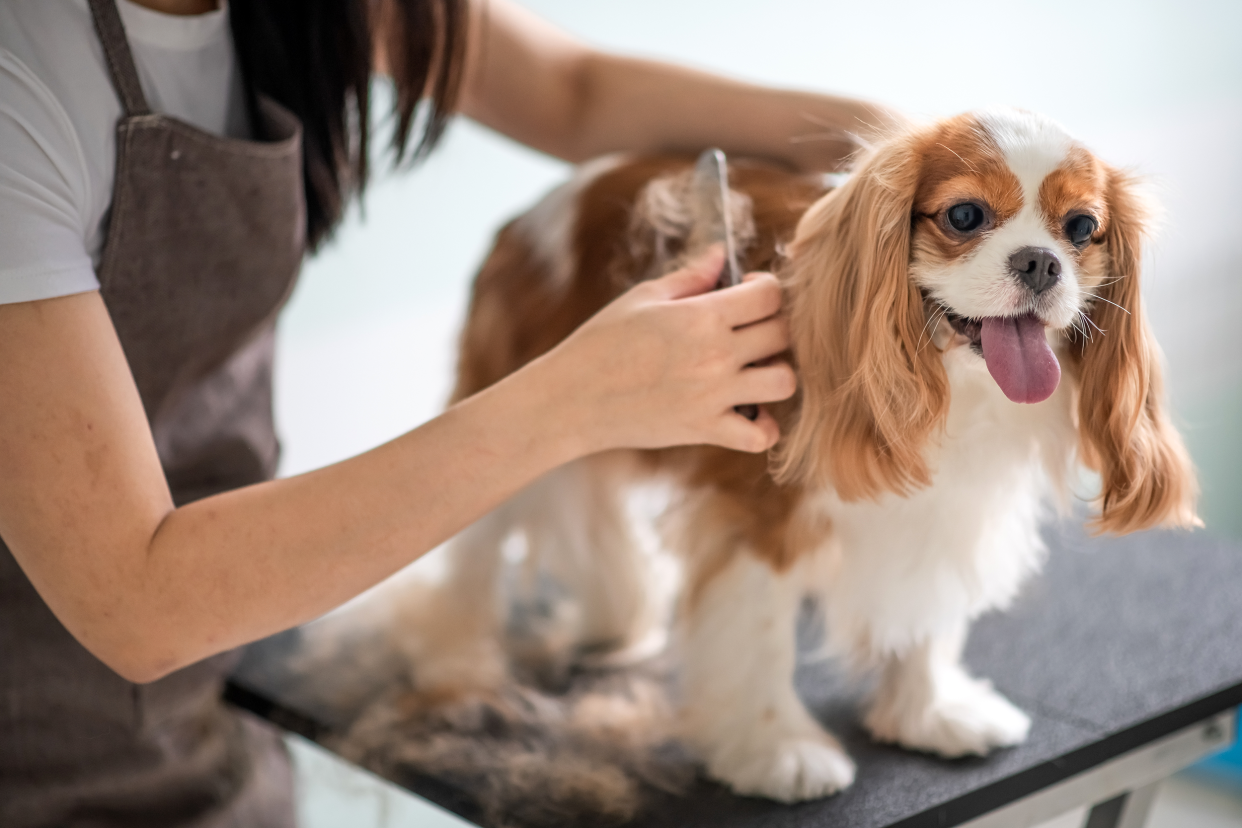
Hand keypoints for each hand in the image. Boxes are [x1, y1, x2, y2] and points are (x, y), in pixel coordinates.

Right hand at [535, 248, 796, 453]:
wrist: (572, 398)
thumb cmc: (601, 342)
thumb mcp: (643, 299)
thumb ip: (690, 276)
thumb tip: (722, 254)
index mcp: (701, 316)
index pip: (769, 295)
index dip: (765, 288)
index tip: (748, 292)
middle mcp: (715, 356)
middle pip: (783, 334)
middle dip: (774, 325)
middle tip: (751, 330)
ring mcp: (713, 396)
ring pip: (784, 382)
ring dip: (777, 372)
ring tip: (753, 369)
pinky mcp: (705, 430)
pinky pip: (760, 436)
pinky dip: (763, 426)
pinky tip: (746, 410)